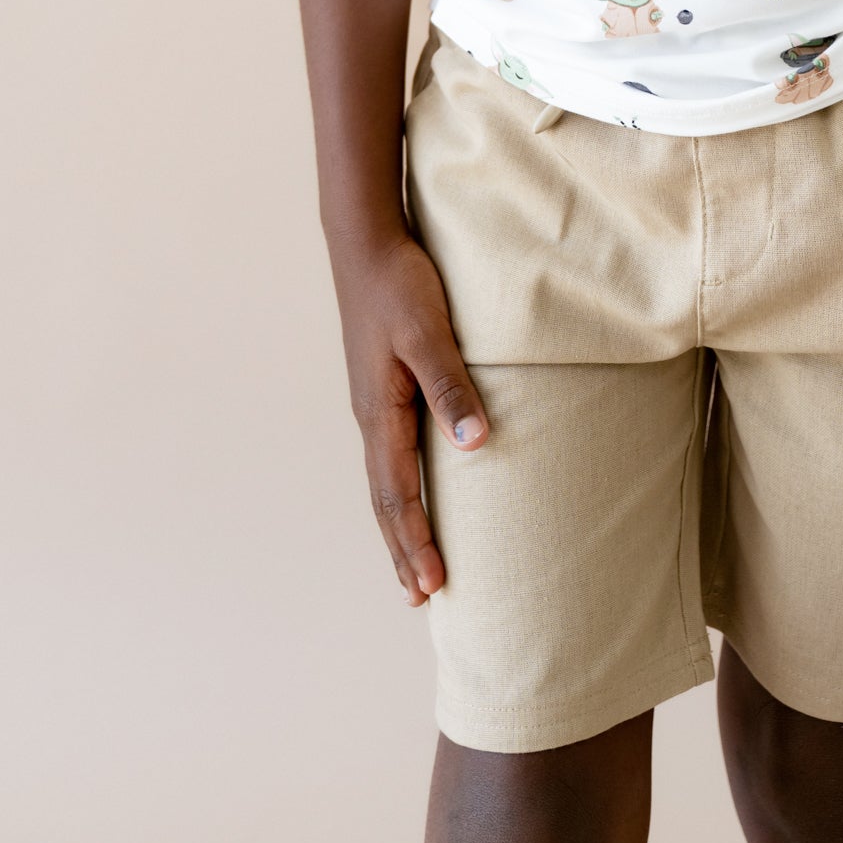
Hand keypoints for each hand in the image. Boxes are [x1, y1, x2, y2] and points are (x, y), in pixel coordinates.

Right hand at [332, 233, 487, 603]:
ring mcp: (373, 403)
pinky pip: (389, 455)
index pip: (398, 495)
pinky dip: (398, 490)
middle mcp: (371, 416)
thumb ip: (452, 387)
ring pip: (384, 481)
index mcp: (379, 412)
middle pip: (384, 500)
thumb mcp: (430, 333)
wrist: (367, 242)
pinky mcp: (381, 387)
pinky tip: (411, 493)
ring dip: (398, 526)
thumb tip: (475, 445)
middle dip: (402, 549)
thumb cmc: (401, 285)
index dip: (416, 542)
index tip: (432, 588)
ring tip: (412, 564)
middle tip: (420, 600)